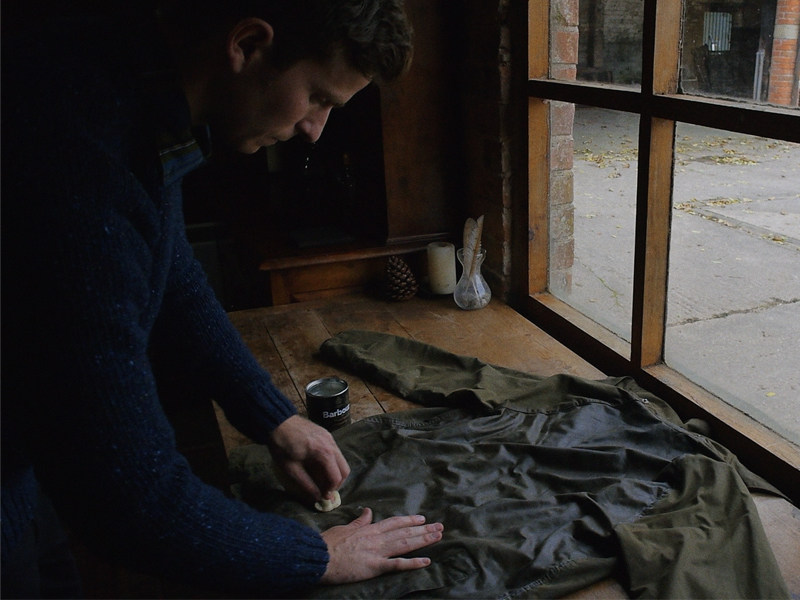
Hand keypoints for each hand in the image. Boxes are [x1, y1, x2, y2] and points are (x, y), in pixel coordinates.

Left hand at [268, 415, 349, 502]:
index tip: (321, 497)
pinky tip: (318, 465)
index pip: (336, 477)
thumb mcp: (291, 469)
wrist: (277, 421)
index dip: (330, 490)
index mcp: (324, 453)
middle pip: (345, 470)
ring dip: (334, 473)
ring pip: (341, 461)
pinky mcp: (326, 434)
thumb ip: (306, 485)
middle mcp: (331, 444)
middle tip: (324, 489)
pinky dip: (331, 463)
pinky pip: (335, 452)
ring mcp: (330, 438)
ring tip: (320, 478)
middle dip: (336, 483)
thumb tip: (317, 498)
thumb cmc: (282, 446)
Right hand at [320, 508, 443, 583]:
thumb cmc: (328, 543)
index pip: (394, 522)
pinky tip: (426, 561)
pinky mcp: (375, 566)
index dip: (410, 521)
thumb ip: (359, 521)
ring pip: (405, 544)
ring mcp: (377, 552)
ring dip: (423, 540)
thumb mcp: (344, 527)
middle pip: (405, 532)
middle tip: (440, 527)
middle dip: (424, 530)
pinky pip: (397, 565)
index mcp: (369, 529)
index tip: (422, 519)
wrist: (319, 556)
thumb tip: (368, 511)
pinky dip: (413, 563)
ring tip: (438, 537)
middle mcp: (377, 538)